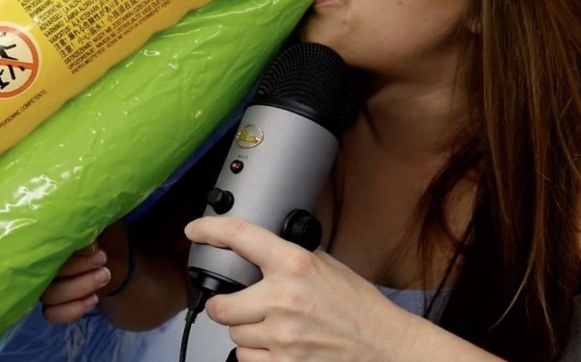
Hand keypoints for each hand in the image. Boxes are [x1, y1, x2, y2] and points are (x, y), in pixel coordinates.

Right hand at [40, 223, 130, 323]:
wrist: (115, 254)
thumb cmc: (104, 233)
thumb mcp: (100, 222)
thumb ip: (88, 223)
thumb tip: (80, 231)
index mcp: (47, 240)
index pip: (44, 249)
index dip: (69, 252)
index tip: (95, 247)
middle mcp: (39, 264)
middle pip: (45, 273)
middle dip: (78, 268)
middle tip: (103, 258)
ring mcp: (45, 285)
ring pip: (50, 296)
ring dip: (79, 287)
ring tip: (105, 275)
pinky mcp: (54, 304)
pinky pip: (52, 314)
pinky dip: (72, 310)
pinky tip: (94, 298)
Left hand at [184, 216, 418, 361]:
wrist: (384, 346)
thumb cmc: (359, 308)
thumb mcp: (327, 266)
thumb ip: (290, 258)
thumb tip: (257, 252)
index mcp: (295, 265)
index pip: (241, 237)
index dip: (210, 231)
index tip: (195, 231)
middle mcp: (284, 299)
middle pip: (221, 305)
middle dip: (226, 305)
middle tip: (239, 304)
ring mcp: (282, 337)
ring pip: (234, 335)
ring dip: (247, 332)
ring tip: (275, 329)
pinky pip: (247, 360)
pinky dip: (258, 356)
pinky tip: (279, 347)